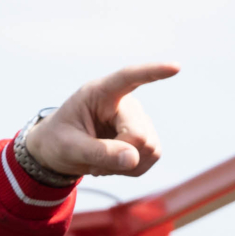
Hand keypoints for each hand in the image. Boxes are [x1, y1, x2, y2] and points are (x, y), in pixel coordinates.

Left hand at [22, 63, 179, 177]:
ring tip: (100, 160)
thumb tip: (133, 159)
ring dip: (125, 164)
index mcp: (101, 92)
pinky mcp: (147, 137)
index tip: (175, 67)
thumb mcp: (69, 147)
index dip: (153, 72)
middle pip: (139, 135)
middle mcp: (126, 102)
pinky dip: (131, 168)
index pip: (129, 77)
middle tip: (93, 160)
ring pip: (150, 149)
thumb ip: (99, 152)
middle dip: (119, 155)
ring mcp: (139, 119)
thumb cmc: (59, 141)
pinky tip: (113, 163)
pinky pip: (152, 157)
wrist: (60, 151)